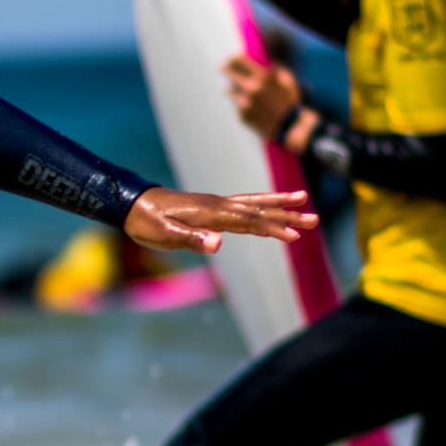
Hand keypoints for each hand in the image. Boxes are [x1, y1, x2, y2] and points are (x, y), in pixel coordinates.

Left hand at [123, 185, 312, 252]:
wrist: (131, 204)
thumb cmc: (146, 222)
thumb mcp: (164, 235)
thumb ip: (192, 239)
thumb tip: (218, 243)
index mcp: (211, 213)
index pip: (249, 221)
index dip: (272, 228)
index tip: (295, 235)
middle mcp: (218, 205)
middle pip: (259, 210)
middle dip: (286, 215)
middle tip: (314, 219)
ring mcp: (216, 204)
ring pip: (254, 203)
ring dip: (279, 205)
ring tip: (304, 201)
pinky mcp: (211, 206)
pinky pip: (242, 204)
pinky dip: (260, 204)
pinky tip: (269, 206)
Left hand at [223, 54, 304, 140]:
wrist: (289, 129)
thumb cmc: (290, 103)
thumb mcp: (288, 81)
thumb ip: (274, 67)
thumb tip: (261, 60)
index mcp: (263, 77)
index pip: (239, 60)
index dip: (233, 58)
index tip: (230, 59)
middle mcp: (251, 88)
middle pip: (228, 72)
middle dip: (225, 69)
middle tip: (222, 68)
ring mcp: (244, 103)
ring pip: (229, 90)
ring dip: (233, 89)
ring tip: (245, 93)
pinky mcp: (241, 115)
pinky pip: (237, 105)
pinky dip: (241, 104)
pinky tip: (253, 108)